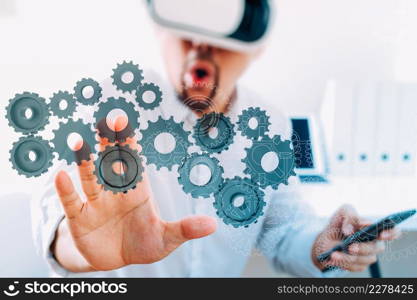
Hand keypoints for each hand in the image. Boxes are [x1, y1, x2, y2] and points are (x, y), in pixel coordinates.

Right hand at [53, 117, 216, 271]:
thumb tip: (214, 225)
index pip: (133, 162)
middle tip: (109, 119)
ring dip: (84, 161)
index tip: (125, 121)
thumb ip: (185, 229)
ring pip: (89, 177)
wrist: (117, 260)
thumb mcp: (166, 239)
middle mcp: (115, 191)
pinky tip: (60, 175)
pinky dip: (67, 190)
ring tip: (78, 141)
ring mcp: (96, 203)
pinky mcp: (80, 218)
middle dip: (110, 142)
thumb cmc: (144, 244)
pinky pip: (73, 202)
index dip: (129, 142)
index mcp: (137, 191)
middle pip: (111, 162)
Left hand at [311, 205, 400, 271]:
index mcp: (375, 229)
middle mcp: (375, 243)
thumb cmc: (339, 223)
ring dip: (348, 257)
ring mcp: (368, 256)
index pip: (393, 232)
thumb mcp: (343, 212)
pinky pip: (354, 267)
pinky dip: (343, 262)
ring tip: (334, 254)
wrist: (326, 237)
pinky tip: (334, 258)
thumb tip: (350, 230)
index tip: (381, 234)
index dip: (391, 233)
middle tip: (350, 247)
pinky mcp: (359, 265)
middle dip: (363, 248)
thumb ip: (349, 216)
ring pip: (364, 259)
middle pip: (376, 248)